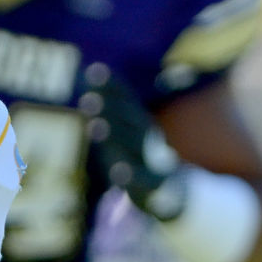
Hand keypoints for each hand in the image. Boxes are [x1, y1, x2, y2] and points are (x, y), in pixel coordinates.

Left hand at [79, 63, 186, 219]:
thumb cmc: (141, 157)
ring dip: (115, 136)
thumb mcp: (128, 131)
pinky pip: (144, 180)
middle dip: (110, 109)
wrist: (173, 191)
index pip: (125, 100)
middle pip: (129, 120)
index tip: (93, 70)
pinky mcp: (154, 186)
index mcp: (140, 123)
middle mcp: (147, 138)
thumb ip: (111, 105)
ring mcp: (152, 161)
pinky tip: (117, 171)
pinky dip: (131, 176)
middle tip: (88, 98)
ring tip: (94, 126)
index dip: (111, 86)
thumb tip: (91, 71)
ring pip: (134, 148)